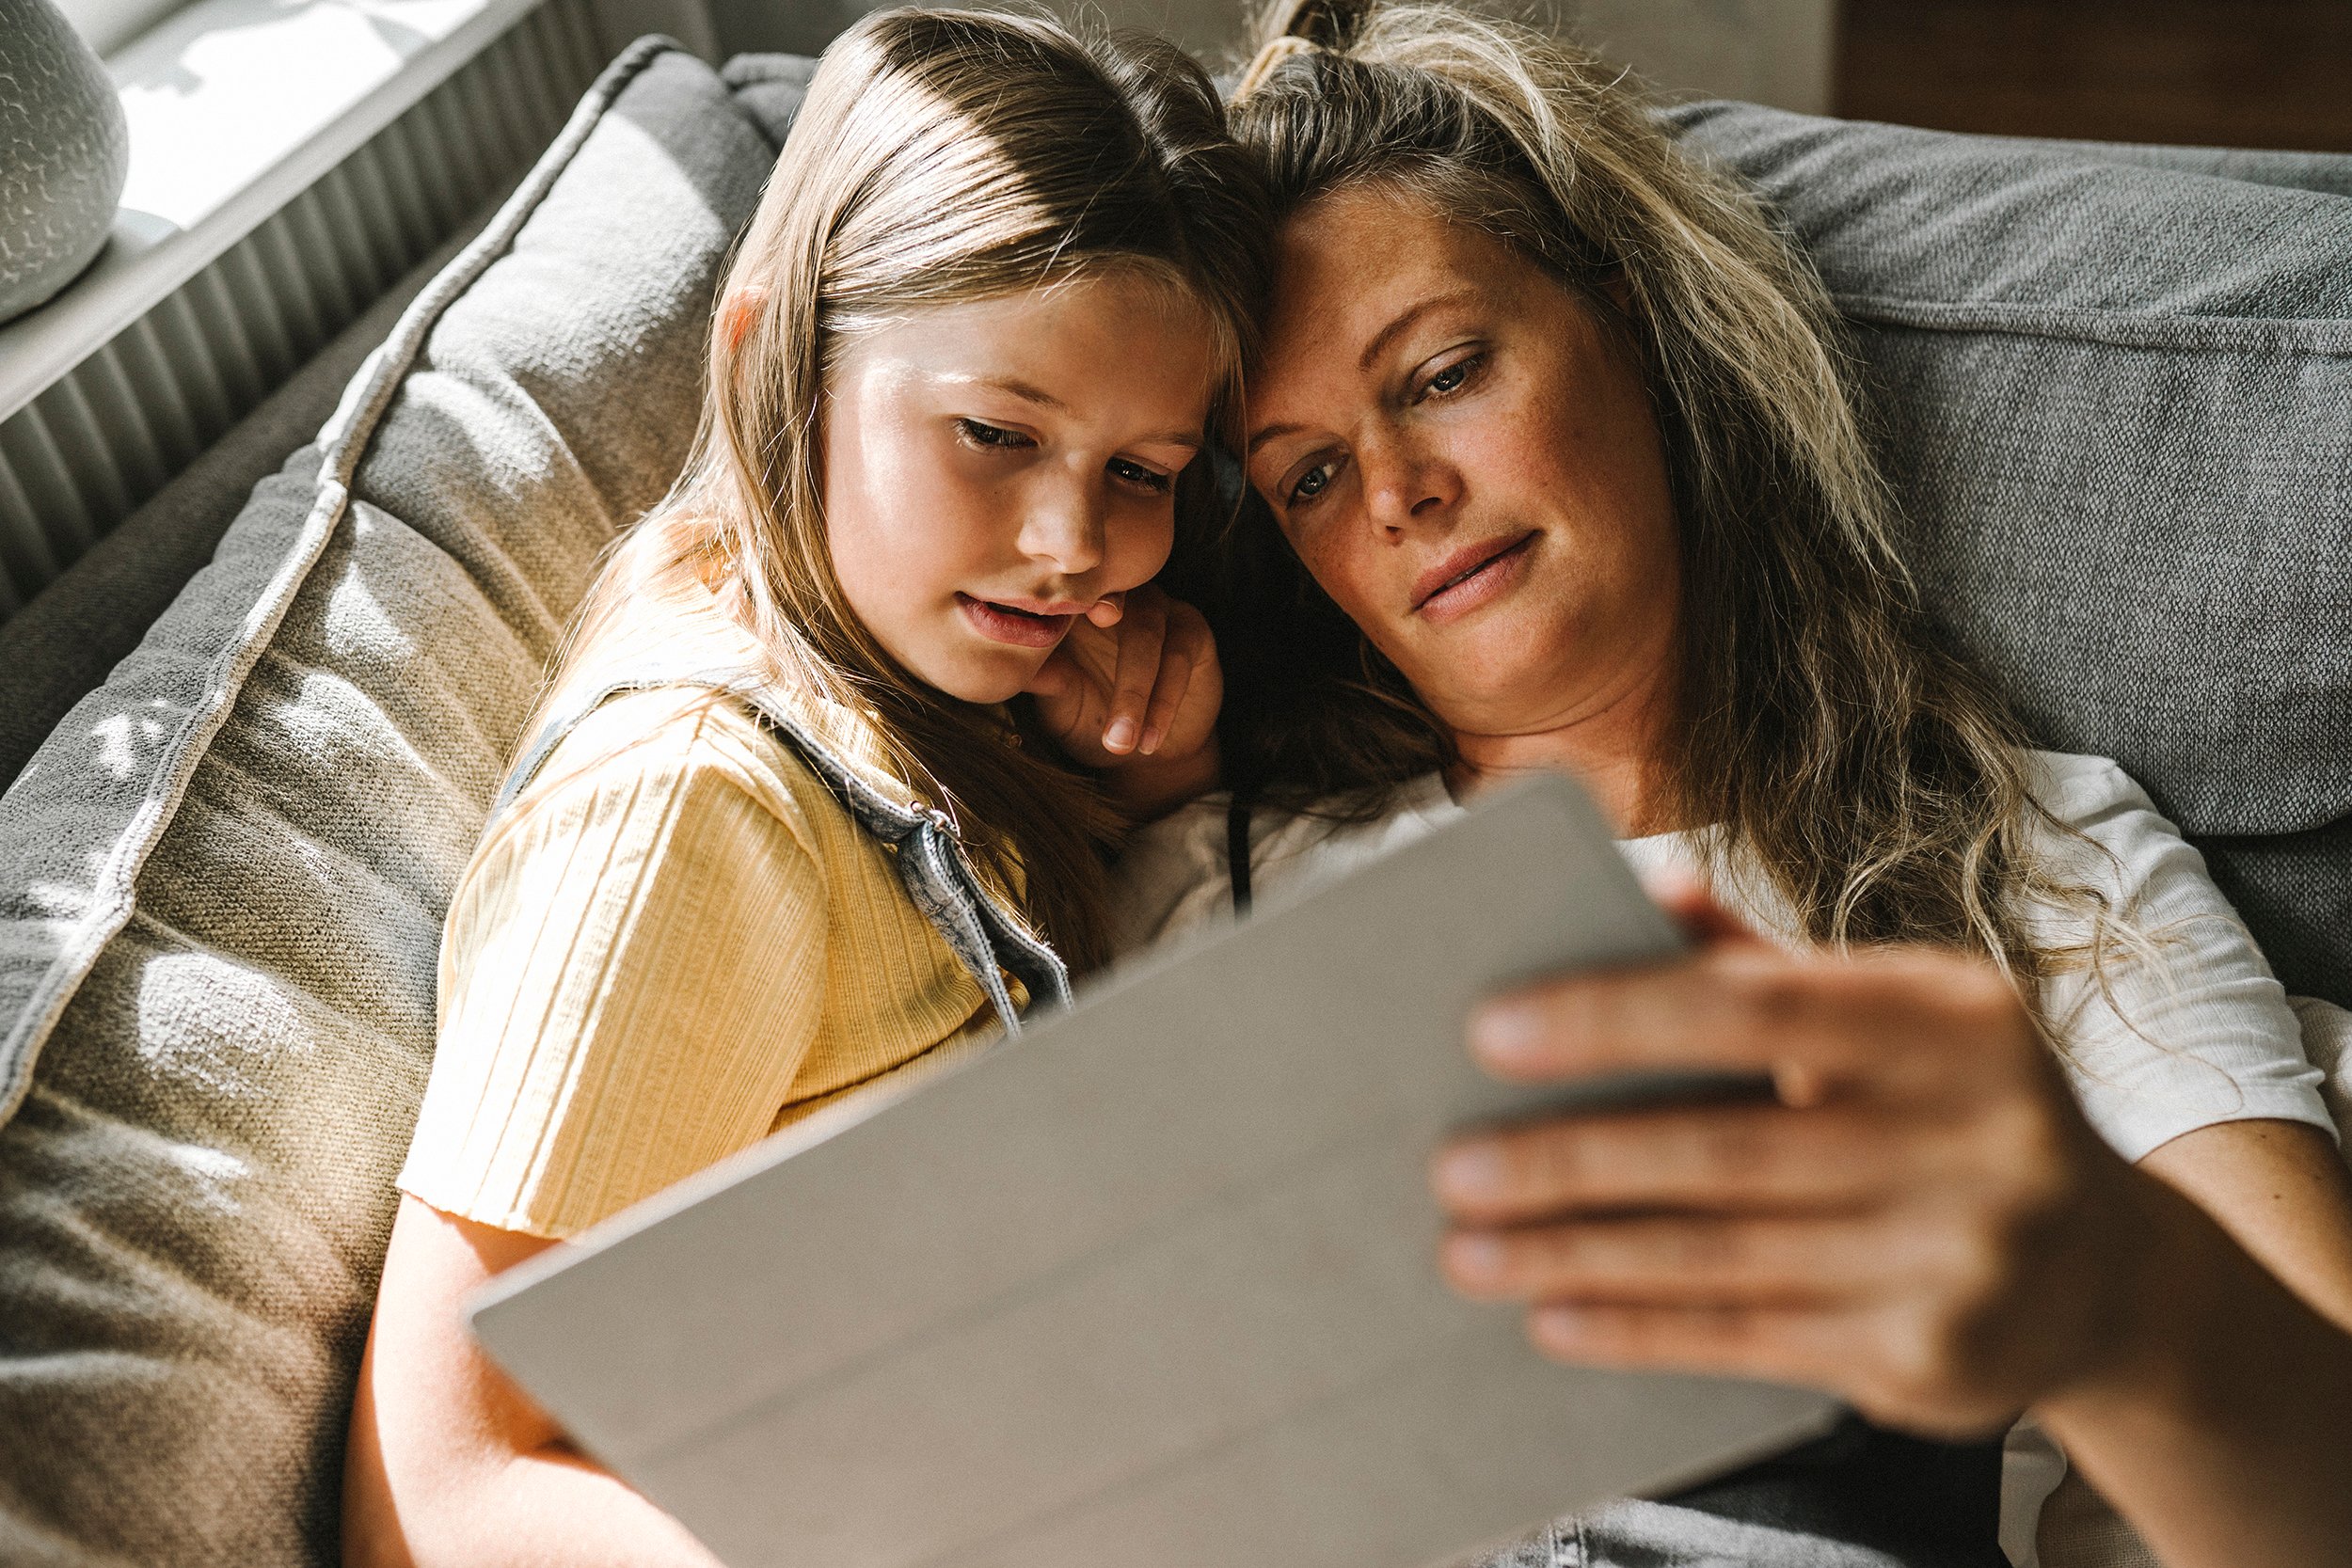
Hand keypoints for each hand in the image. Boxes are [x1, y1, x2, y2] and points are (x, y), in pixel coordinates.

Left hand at [1024, 585, 1220, 808]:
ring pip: (1146, 634)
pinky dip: (1163, 701)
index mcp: (1075, 606)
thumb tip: (1006, 667)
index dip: (1054, 605)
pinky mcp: (1191, 629)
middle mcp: (1117, 597)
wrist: (1147, 755)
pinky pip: (1179, 655)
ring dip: (1133, 693)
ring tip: (1119, 742)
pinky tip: (1148, 740)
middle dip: (1092, 646)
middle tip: (1081, 675)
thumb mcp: (1059, 705)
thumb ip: (1043, 680)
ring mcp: (1156, 608)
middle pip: (1107, 603)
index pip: (1062, 591)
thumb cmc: (1092, 720)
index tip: (1042, 632)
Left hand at [1430, 884, 2166, 1437]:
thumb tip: (1642, 881)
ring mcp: (1956, 1257)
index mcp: (1949, 1021)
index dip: (1615, 1016)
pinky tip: (1552, 1316)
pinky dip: (1638, 1328)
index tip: (1489, 1028)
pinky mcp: (1927, 1359)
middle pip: (1723, 1149)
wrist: (2108, 1277)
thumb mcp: (1900, 1016)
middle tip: (1450, 1166)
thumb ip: (1769, 959)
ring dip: (1576, 1252)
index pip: (1755, 1006)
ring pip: (1719, 1255)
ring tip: (1466, 1250)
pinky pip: (1748, 1338)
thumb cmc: (1954, 1107)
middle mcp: (1970, 1136)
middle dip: (1569, 1160)